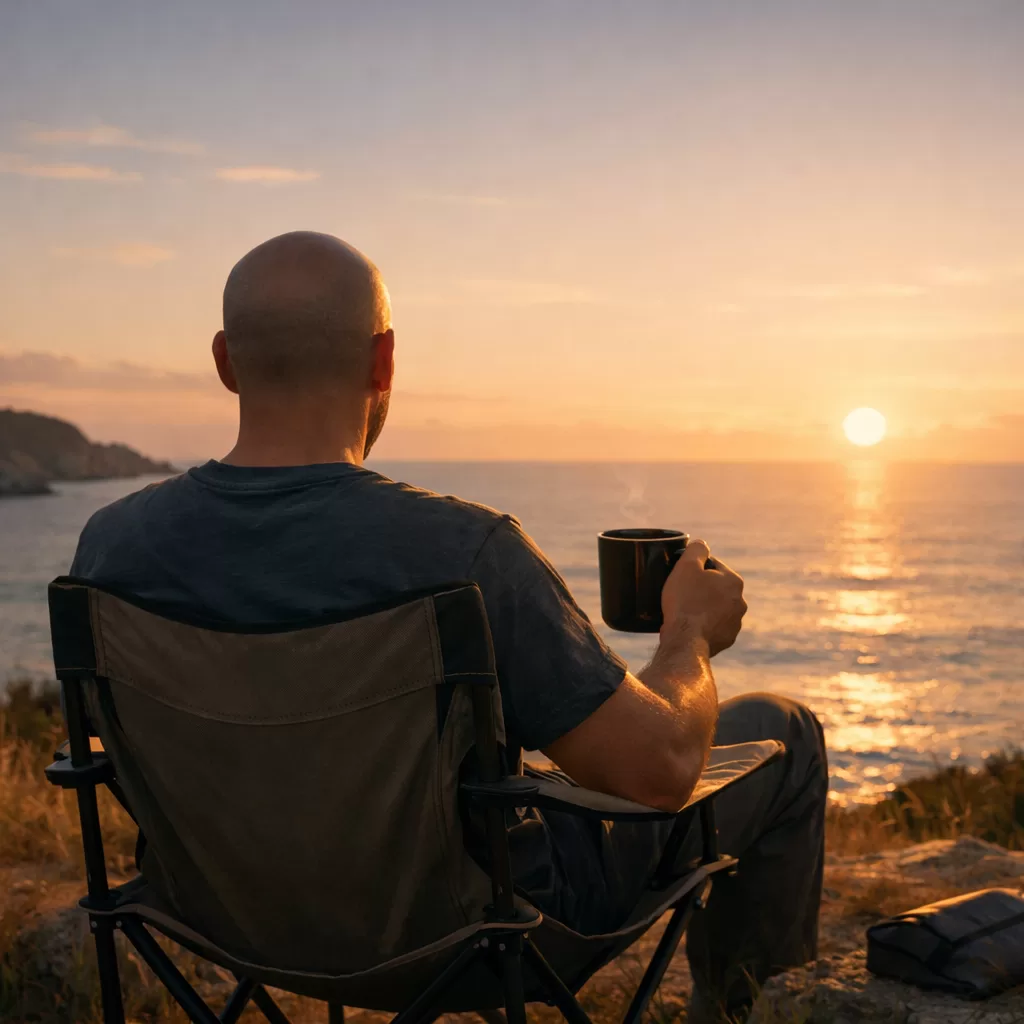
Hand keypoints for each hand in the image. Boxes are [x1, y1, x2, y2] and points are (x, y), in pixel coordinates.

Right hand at [661, 539, 746, 655]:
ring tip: (684, 611)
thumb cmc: (685, 601)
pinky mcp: (727, 639)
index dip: (694, 568)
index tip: (682, 576)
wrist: (686, 640)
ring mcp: (735, 623)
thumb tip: (701, 544)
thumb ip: (696, 550)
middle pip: (715, 588)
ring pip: (716, 608)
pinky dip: (703, 625)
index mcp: (734, 581)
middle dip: (701, 589)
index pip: (713, 565)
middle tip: (681, 593)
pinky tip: (689, 626)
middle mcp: (740, 601)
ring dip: (703, 607)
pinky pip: (713, 626)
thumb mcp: (686, 566)